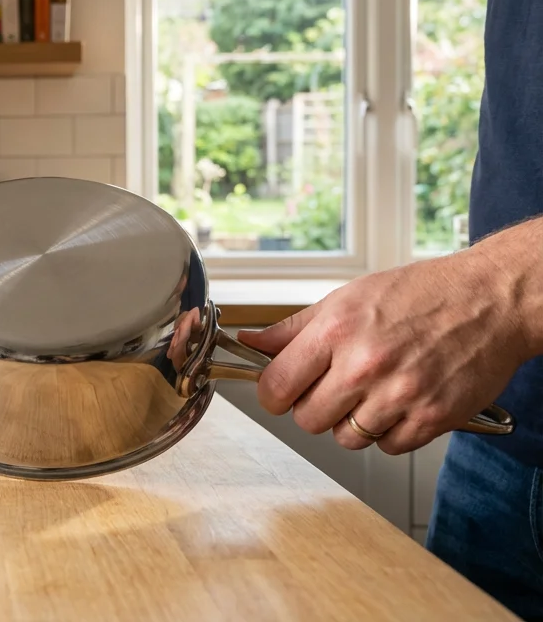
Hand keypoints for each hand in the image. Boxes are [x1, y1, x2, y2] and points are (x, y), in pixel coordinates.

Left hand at [236, 246, 533, 453]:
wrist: (491, 299)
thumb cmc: (421, 294)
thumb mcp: (346, 298)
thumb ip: (293, 329)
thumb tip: (251, 343)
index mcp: (335, 332)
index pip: (276, 387)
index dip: (274, 393)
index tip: (283, 391)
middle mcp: (365, 366)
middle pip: (307, 419)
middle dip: (314, 407)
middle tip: (335, 386)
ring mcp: (400, 395)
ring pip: (347, 438)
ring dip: (353, 422)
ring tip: (374, 391)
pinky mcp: (432, 418)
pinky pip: (389, 446)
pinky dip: (391, 431)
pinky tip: (401, 402)